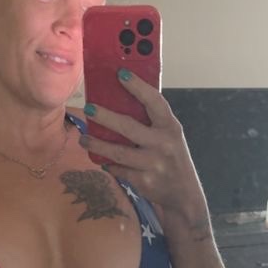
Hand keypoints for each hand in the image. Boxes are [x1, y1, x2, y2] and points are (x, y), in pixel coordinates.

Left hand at [79, 71, 207, 225]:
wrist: (184, 194)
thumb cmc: (172, 158)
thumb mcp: (170, 136)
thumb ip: (153, 122)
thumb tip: (120, 102)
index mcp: (171, 127)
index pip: (154, 101)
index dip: (138, 86)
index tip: (120, 73)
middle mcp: (163, 144)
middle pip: (128, 127)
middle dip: (106, 116)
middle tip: (89, 109)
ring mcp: (153, 164)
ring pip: (118, 152)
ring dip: (97, 144)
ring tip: (83, 138)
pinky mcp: (144, 181)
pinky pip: (120, 170)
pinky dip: (109, 164)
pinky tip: (100, 159)